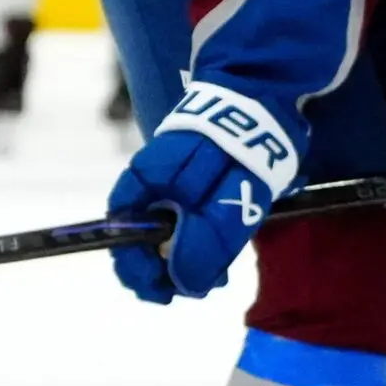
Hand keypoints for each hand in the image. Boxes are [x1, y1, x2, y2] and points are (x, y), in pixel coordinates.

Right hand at [106, 80, 302, 302]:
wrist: (266, 93)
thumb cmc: (244, 146)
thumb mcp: (229, 200)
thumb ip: (204, 242)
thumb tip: (183, 283)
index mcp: (146, 180)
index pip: (120, 232)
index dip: (135, 268)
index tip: (162, 292)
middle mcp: (151, 183)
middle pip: (142, 240)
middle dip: (166, 271)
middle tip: (203, 287)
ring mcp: (171, 184)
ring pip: (165, 235)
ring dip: (186, 263)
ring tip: (217, 277)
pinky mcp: (192, 186)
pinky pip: (184, 223)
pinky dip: (198, 245)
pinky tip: (219, 259)